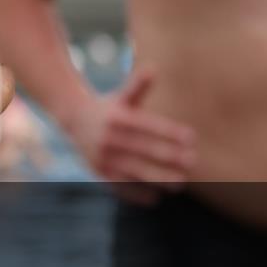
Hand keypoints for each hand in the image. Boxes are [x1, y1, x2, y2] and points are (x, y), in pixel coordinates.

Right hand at [62, 68, 195, 204]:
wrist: (73, 120)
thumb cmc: (108, 108)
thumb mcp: (121, 96)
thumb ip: (138, 86)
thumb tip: (153, 69)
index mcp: (117, 117)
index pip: (148, 125)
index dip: (170, 132)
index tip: (192, 138)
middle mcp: (109, 138)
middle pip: (144, 149)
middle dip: (170, 156)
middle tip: (194, 162)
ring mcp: (103, 157)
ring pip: (134, 170)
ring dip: (158, 178)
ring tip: (180, 183)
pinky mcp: (98, 172)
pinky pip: (120, 185)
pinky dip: (137, 193)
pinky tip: (156, 197)